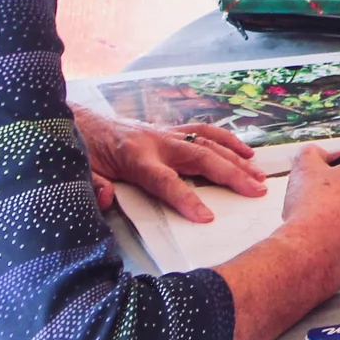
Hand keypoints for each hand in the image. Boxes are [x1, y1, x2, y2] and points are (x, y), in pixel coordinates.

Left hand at [72, 106, 265, 220]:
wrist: (83, 122)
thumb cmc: (84, 152)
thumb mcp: (81, 172)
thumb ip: (93, 187)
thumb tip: (107, 200)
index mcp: (135, 158)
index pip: (166, 181)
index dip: (187, 199)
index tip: (208, 217)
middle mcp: (158, 143)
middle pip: (201, 158)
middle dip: (231, 175)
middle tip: (255, 191)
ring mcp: (168, 134)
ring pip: (209, 143)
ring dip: (236, 159)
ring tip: (258, 175)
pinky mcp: (172, 131)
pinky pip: (206, 132)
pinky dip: (228, 140)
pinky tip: (245, 152)